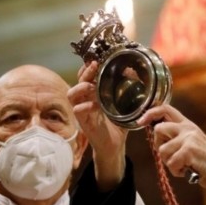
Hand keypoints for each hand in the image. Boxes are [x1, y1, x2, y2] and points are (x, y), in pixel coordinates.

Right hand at [67, 61, 127, 190]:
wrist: (115, 145)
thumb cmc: (118, 123)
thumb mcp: (125, 104)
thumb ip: (129, 89)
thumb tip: (133, 72)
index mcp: (94, 93)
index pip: (87, 76)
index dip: (89, 67)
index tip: (96, 59)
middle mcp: (86, 99)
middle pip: (78, 81)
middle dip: (85, 72)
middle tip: (94, 65)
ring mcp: (82, 110)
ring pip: (72, 93)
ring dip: (80, 87)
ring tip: (90, 86)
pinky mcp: (83, 121)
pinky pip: (77, 110)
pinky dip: (84, 106)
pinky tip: (93, 105)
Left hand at [136, 105, 205, 194]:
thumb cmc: (205, 162)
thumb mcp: (192, 143)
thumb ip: (176, 137)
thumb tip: (156, 136)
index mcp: (188, 125)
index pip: (165, 109)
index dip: (150, 113)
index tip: (141, 121)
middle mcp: (188, 128)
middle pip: (158, 130)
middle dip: (159, 145)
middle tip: (170, 156)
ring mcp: (189, 138)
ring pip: (162, 150)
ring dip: (170, 163)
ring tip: (184, 165)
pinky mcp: (189, 150)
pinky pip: (171, 163)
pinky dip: (177, 171)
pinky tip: (188, 170)